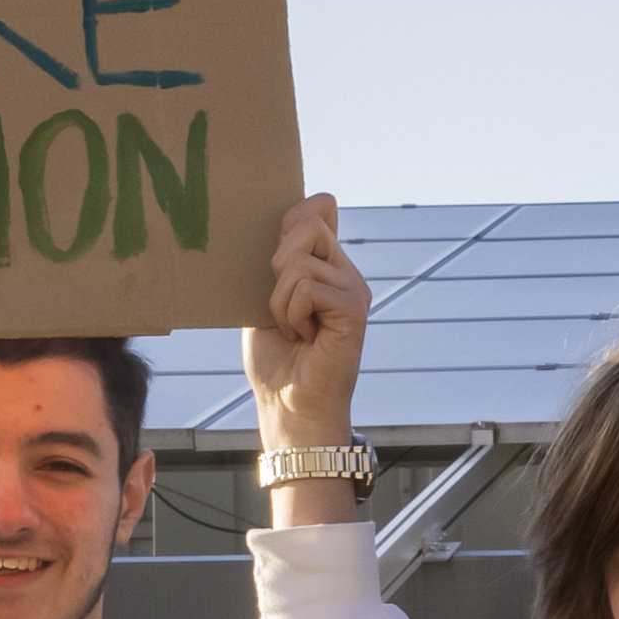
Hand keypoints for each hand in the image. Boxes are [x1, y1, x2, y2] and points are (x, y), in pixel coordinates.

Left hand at [252, 193, 372, 493]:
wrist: (289, 408)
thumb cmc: (275, 360)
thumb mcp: (264, 298)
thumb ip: (278, 260)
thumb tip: (294, 215)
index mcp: (328, 267)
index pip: (319, 210)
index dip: (294, 217)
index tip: (276, 257)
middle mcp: (347, 273)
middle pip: (307, 225)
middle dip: (277, 265)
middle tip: (281, 307)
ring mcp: (353, 290)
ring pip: (299, 262)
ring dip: (279, 301)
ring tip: (291, 329)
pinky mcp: (354, 310)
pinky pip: (308, 288)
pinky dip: (291, 314)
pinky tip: (303, 337)